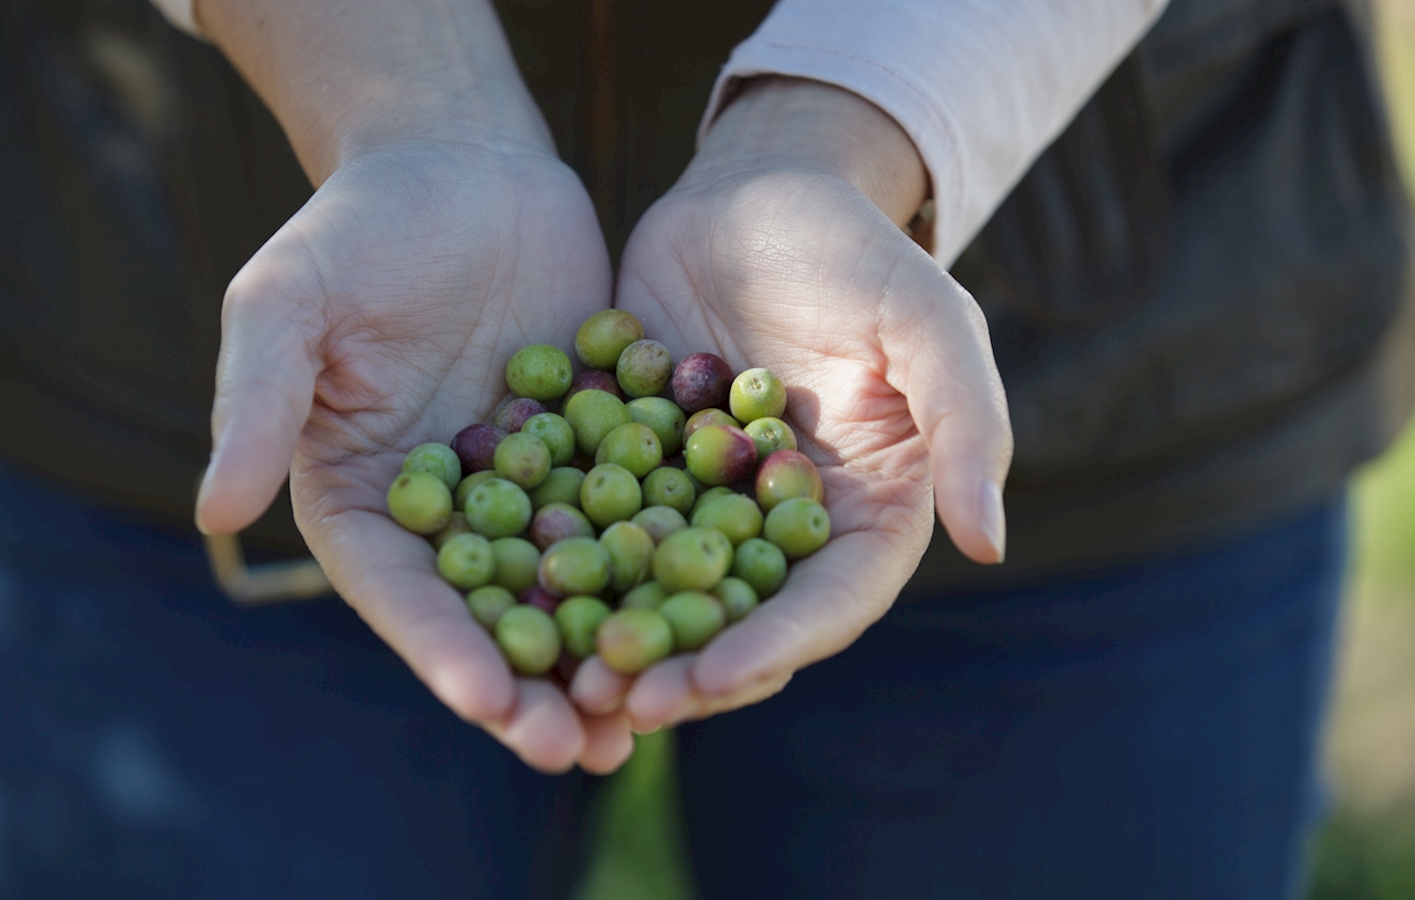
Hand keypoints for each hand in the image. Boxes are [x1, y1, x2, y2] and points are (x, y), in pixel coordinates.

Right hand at [195, 136, 632, 773]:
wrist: (461, 162)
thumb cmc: (357, 226)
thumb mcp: (289, 302)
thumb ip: (258, 401)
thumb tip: (212, 509)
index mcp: (364, 497)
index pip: (398, 588)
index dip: (438, 647)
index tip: (486, 701)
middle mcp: (448, 511)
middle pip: (488, 613)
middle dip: (531, 685)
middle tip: (580, 748)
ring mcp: (530, 487)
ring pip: (571, 585)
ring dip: (606, 654)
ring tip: (651, 722)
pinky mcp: (602, 451)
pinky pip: (639, 516)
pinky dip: (669, 567)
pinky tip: (716, 614)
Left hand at [572, 78, 1011, 731]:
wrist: (755, 190)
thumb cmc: (856, 251)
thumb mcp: (928, 319)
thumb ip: (968, 424)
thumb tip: (990, 545)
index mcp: (861, 514)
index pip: (826, 603)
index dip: (771, 646)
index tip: (708, 681)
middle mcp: (776, 527)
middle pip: (732, 617)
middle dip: (675, 666)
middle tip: (610, 701)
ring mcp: (697, 502)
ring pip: (653, 587)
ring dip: (608, 633)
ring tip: (552, 673)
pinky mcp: (628, 466)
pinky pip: (590, 521)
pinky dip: (555, 556)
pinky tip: (502, 585)